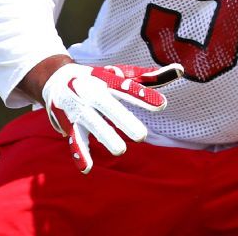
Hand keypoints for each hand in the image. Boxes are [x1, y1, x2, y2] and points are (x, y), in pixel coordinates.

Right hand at [42, 62, 183, 173]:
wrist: (56, 79)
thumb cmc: (99, 79)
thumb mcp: (122, 76)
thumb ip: (151, 77)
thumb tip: (181, 70)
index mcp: (109, 81)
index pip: (128, 88)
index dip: (144, 97)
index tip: (162, 106)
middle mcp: (93, 93)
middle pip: (109, 106)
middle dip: (123, 120)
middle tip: (142, 136)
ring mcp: (80, 108)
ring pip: (92, 123)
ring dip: (104, 136)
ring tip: (120, 151)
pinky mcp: (69, 123)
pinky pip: (74, 139)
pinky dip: (79, 153)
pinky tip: (87, 168)